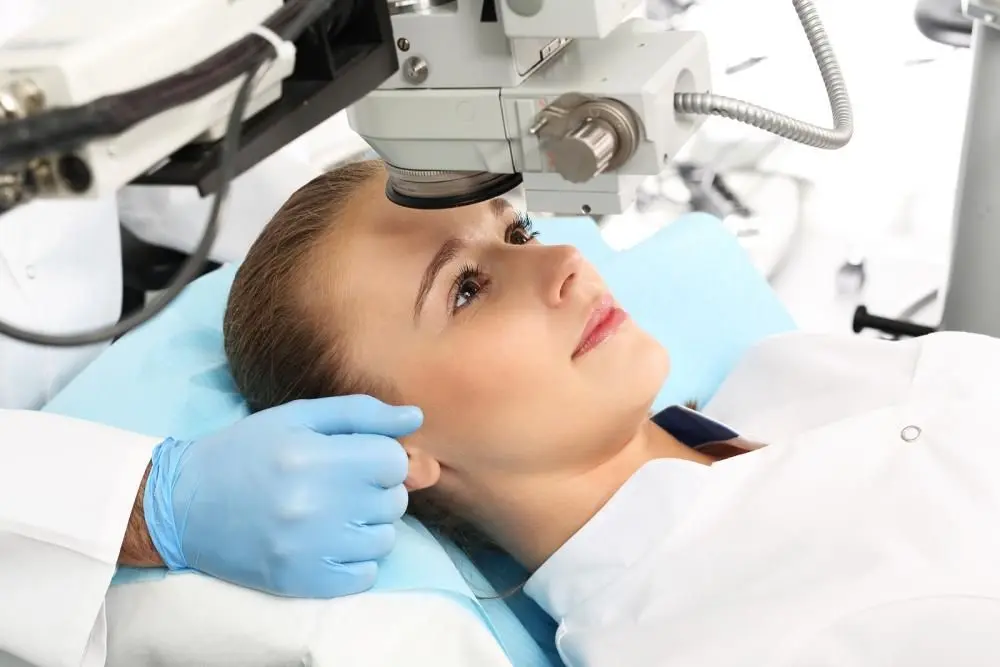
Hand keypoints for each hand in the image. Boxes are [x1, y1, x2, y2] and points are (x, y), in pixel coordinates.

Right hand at [142, 395, 421, 597]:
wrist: (184, 504)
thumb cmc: (246, 451)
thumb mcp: (298, 417)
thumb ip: (361, 414)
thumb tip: (416, 417)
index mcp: (311, 456)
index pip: (393, 461)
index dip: (382, 458)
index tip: (358, 459)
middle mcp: (312, 504)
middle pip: (394, 500)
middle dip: (376, 490)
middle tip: (342, 485)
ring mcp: (307, 548)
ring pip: (384, 538)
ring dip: (369, 525)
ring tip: (335, 513)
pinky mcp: (301, 581)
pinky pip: (365, 575)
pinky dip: (357, 560)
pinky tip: (330, 541)